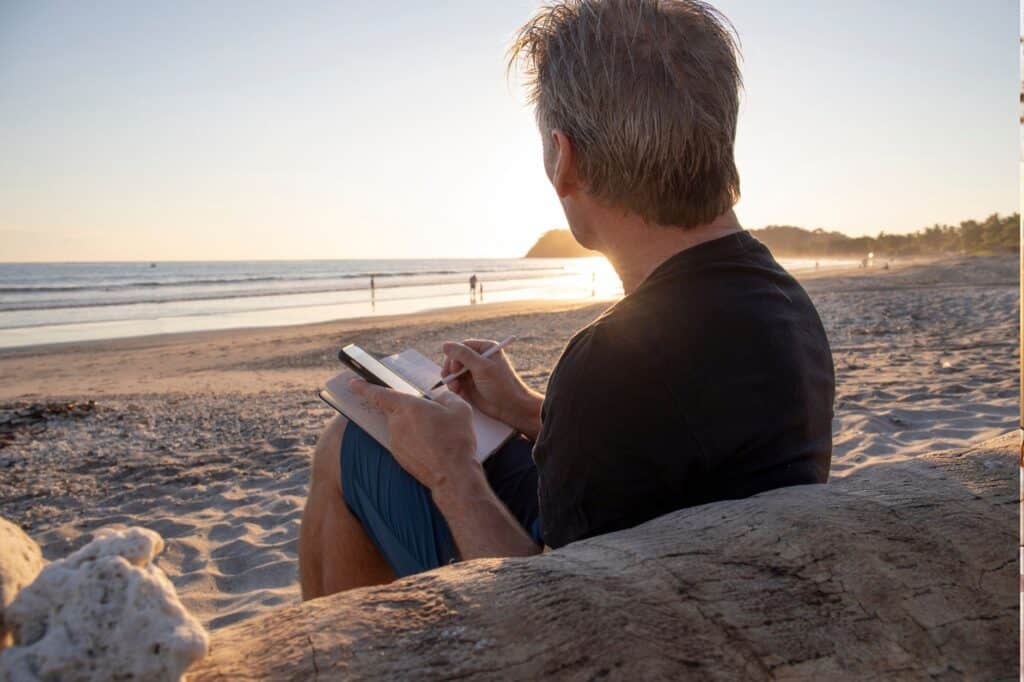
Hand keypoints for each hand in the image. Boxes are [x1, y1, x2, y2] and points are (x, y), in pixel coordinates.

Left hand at [349, 378, 477, 493]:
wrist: (452, 475)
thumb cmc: (456, 440)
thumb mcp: (459, 410)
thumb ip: (446, 397)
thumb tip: (440, 398)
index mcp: (408, 407)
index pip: (379, 394)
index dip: (364, 387)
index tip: (353, 383)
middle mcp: (396, 423)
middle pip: (394, 410)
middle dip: (407, 410)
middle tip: (426, 415)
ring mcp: (395, 442)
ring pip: (400, 427)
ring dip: (413, 427)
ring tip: (437, 435)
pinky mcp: (399, 457)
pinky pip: (404, 442)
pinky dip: (415, 441)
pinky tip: (432, 446)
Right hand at [441, 339, 542, 439]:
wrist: (511, 407)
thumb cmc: (501, 385)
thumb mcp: (482, 367)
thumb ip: (463, 355)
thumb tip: (445, 345)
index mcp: (485, 349)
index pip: (462, 346)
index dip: (454, 356)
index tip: (454, 368)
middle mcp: (479, 359)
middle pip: (455, 359)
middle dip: (451, 369)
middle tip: (450, 379)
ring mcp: (474, 373)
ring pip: (454, 372)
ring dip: (451, 380)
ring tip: (455, 388)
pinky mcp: (470, 386)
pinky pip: (456, 383)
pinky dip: (455, 388)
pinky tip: (459, 393)